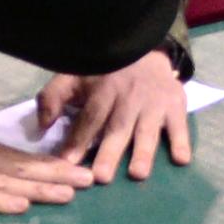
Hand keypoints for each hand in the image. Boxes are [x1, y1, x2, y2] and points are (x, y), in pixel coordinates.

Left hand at [38, 55, 193, 183]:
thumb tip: (42, 126)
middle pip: (117, 128)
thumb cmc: (104, 71)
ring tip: (138, 173)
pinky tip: (181, 159)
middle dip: (109, 152)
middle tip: (101, 177)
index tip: (67, 164)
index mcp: (102, 92)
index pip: (88, 119)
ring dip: (143, 152)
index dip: (77, 141)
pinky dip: (181, 142)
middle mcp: (128, 99)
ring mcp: (153, 103)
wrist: (145, 47)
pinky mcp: (175, 105)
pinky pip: (179, 124)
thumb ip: (54, 98)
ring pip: (147, 129)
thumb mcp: (74, 76)